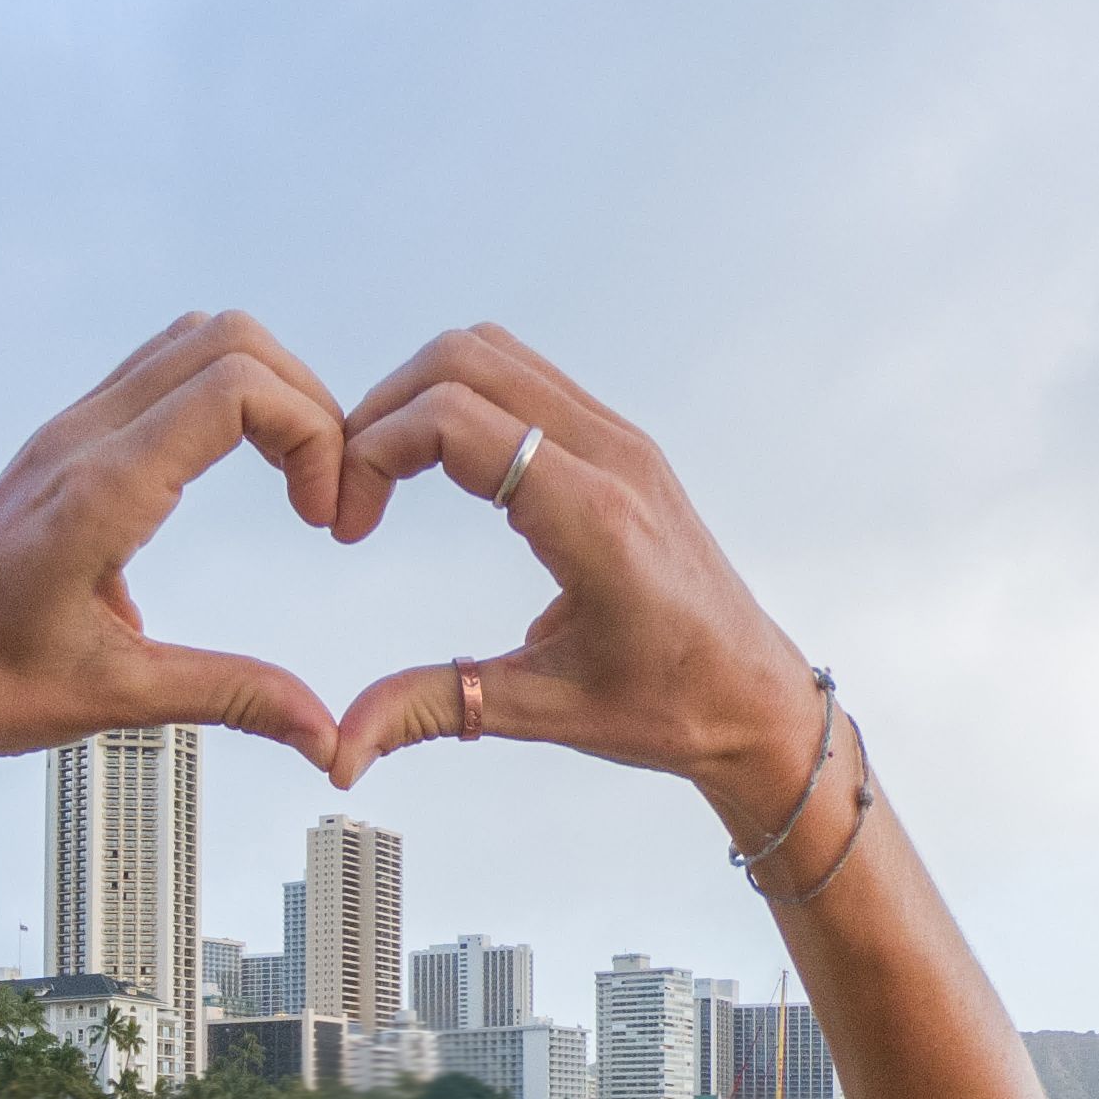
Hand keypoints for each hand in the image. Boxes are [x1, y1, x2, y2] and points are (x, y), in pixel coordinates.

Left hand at [0, 312, 347, 783]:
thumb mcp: (117, 697)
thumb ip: (231, 698)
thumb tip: (324, 732)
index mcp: (95, 494)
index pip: (233, 389)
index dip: (310, 434)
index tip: (321, 515)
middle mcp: (80, 441)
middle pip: (228, 341)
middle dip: (304, 404)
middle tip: (320, 492)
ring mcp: (67, 431)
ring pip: (194, 340)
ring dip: (265, 389)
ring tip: (291, 475)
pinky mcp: (63, 441)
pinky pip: (159, 369)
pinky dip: (221, 394)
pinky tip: (235, 470)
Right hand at [329, 325, 819, 823]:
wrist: (755, 694)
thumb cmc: (672, 705)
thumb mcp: (545, 710)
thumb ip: (436, 708)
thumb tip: (343, 745)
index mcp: (594, 520)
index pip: (457, 421)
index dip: (375, 452)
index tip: (347, 520)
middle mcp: (612, 458)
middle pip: (464, 361)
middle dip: (383, 413)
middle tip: (352, 491)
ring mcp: (622, 440)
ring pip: (493, 353)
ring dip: (420, 398)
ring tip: (384, 477)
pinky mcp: (622, 442)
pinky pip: (526, 378)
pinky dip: (463, 400)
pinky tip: (441, 472)